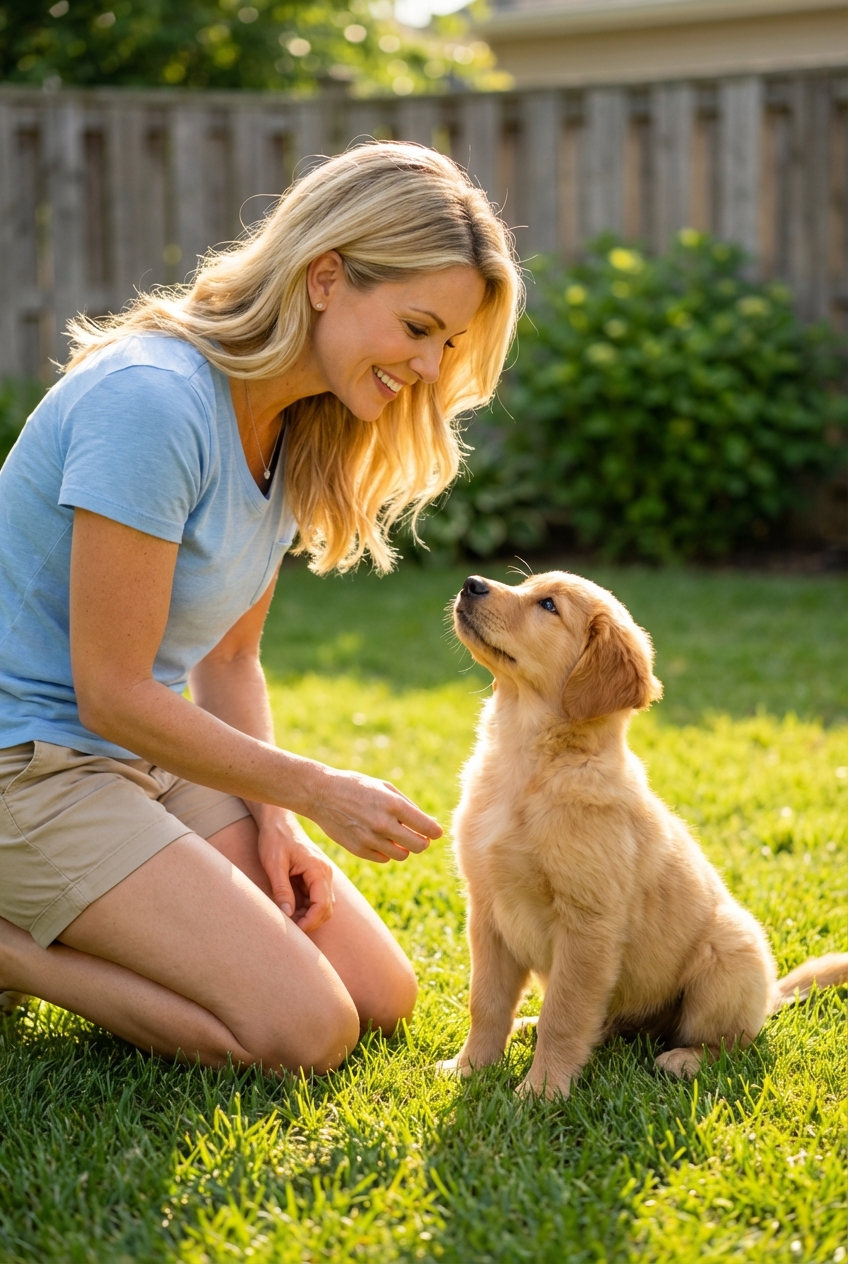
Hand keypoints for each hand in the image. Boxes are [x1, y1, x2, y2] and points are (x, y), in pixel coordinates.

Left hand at [254, 810, 333, 933]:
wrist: (278, 822)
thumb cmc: (275, 840)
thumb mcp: (274, 864)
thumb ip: (281, 890)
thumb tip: (287, 914)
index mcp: (318, 870)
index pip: (322, 905)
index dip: (310, 921)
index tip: (294, 929)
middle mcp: (325, 873)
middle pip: (327, 909)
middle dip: (311, 921)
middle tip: (290, 927)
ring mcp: (322, 875)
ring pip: (324, 905)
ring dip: (309, 916)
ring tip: (289, 918)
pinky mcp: (315, 877)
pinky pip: (317, 898)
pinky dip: (307, 908)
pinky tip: (291, 908)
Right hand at [308, 768, 442, 862]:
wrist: (322, 794)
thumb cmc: (357, 787)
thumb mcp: (385, 787)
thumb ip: (408, 806)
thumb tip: (428, 825)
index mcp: (393, 805)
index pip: (427, 827)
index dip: (435, 832)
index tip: (435, 832)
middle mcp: (383, 824)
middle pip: (418, 846)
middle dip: (422, 842)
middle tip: (419, 837)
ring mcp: (370, 839)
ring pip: (402, 855)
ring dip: (404, 848)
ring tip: (396, 836)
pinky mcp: (358, 850)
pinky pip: (383, 858)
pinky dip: (386, 851)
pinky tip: (379, 839)